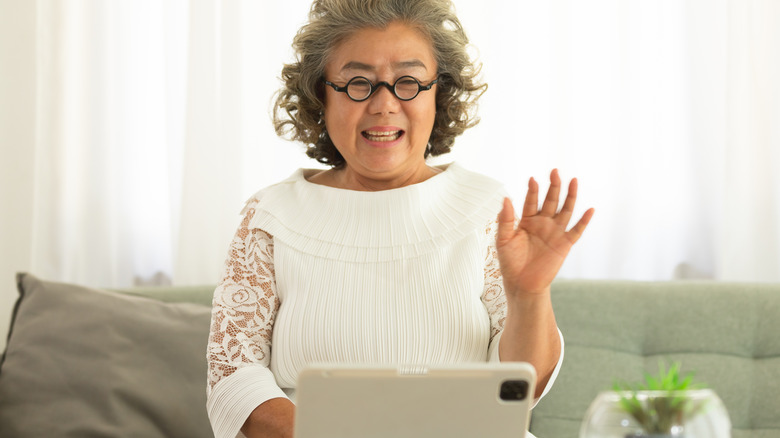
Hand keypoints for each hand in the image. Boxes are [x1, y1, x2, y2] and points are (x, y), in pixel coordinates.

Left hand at [496, 169, 593, 296]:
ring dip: (570, 196)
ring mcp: (555, 232)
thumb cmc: (510, 262)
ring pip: (565, 210)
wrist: (522, 284)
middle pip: (550, 201)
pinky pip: (576, 231)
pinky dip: (584, 221)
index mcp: (526, 220)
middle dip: (553, 186)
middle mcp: (542, 223)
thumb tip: (506, 199)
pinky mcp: (564, 244)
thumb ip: (505, 220)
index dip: (532, 190)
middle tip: (555, 171)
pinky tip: (590, 209)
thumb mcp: (503, 240)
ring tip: (573, 180)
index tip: (533, 179)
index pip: (531, 201)